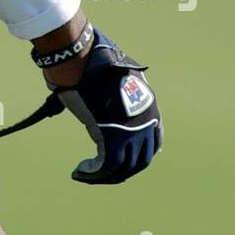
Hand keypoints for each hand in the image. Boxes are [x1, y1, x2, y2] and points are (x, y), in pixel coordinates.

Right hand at [48, 27, 162, 183]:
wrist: (81, 59)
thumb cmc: (93, 63)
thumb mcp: (118, 77)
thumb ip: (121, 91)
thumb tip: (111, 96)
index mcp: (150, 107)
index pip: (153, 142)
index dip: (138, 157)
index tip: (122, 162)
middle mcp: (146, 123)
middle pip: (139, 161)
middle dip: (120, 171)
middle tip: (101, 173)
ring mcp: (130, 132)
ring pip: (121, 168)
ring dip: (103, 176)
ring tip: (85, 173)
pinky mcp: (110, 137)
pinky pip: (104, 166)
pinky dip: (92, 173)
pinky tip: (80, 170)